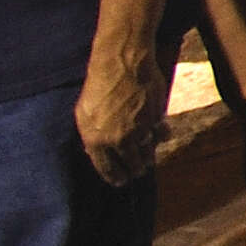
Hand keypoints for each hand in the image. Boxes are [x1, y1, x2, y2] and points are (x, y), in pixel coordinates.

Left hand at [74, 67, 162, 189]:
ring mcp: (139, 128)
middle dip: (135, 169)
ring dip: (149, 156)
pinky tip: (162, 137)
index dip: (115, 177)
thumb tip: (93, 151)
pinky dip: (161, 136)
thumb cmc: (98, 87)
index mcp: (96, 140)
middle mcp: (119, 139)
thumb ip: (90, 135)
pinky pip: (160, 132)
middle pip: (131, 162)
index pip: (107, 168)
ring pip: (147, 150)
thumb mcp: (84, 114)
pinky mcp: (156, 117)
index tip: (121, 182)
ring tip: (149, 160)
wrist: (121, 64)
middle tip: (139, 172)